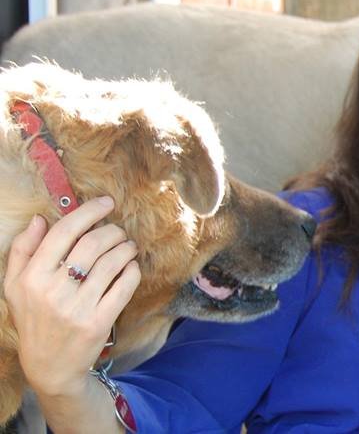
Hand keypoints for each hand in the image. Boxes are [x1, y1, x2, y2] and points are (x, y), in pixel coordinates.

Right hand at [3, 197, 140, 398]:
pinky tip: (131, 267)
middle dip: (112, 231)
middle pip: (92, 244)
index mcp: (30, 278)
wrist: (50, 366)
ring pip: (112, 262)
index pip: (63, 232)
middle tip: (118, 231)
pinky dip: (133, 270)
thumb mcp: (15, 287)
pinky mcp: (99, 321)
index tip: (106, 202)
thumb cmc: (34, 319)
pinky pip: (125, 285)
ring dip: (125, 248)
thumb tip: (40, 219)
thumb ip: (23, 251)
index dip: (89, 212)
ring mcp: (77, 307)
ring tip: (127, 247)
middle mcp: (52, 291)